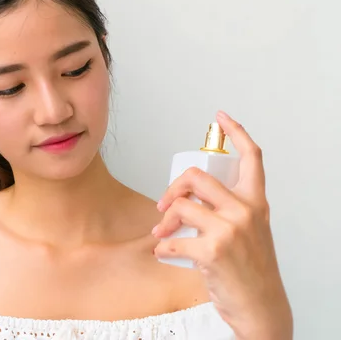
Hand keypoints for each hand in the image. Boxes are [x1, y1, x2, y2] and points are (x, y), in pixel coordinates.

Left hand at [152, 111, 292, 339]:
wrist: (260, 306)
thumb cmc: (251, 269)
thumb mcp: (251, 231)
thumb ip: (230, 210)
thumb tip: (187, 199)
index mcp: (256, 202)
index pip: (252, 157)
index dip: (236, 131)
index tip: (221, 117)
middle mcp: (245, 211)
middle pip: (197, 177)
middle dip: (173, 187)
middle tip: (163, 204)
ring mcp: (229, 230)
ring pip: (181, 206)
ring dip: (163, 221)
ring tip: (161, 234)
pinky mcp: (212, 251)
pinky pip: (172, 240)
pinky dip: (162, 247)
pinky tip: (164, 253)